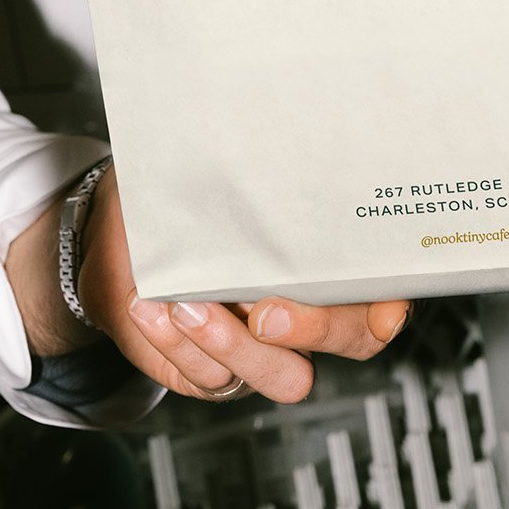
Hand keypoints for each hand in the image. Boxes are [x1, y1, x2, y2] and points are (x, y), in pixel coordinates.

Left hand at [6, 164, 411, 404]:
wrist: (116, 235)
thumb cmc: (181, 192)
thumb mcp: (218, 166)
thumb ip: (249, 162)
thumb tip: (273, 128)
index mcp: (327, 257)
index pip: (386, 286)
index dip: (392, 303)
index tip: (382, 311)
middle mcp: (308, 307)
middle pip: (350, 340)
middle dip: (314, 329)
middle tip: (264, 311)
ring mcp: (266, 347)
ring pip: (285, 377)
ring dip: (234, 347)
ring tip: (187, 305)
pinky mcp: (216, 373)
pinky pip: (213, 380)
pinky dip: (180, 347)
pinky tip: (153, 309)